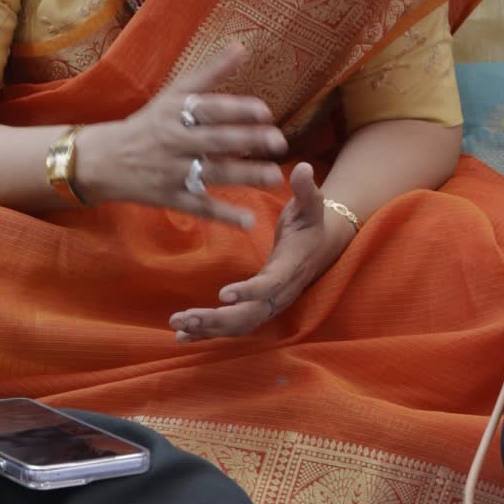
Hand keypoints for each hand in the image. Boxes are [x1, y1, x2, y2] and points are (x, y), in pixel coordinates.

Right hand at [74, 40, 287, 224]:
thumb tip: (242, 46)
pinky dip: (224, 215)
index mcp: (174, 112)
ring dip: (244, 176)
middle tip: (279, 142)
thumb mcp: (174, 94)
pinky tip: (249, 222)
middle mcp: (173, 141)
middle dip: (247, 141)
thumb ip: (210, 73)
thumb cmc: (148, 123)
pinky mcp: (170, 198)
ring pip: (211, 174)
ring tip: (275, 176)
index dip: (236, 109)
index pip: (208, 109)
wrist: (103, 160)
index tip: (265, 111)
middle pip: (214, 141)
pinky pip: (200, 207)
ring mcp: (171, 172)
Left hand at [172, 160, 348, 336]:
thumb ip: (306, 189)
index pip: (271, 284)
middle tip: (186, 316)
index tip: (223, 294)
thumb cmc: (312, 222)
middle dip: (218, 319)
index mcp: (291, 266)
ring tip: (179, 324)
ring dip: (209, 328)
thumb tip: (304, 167)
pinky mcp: (261, 307)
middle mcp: (281, 292)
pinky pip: (236, 326)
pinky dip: (210, 333)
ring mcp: (272, 303)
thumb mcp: (311, 204)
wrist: (324, 244)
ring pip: (240, 324)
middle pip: (250, 314)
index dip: (249, 292)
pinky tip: (183, 335)